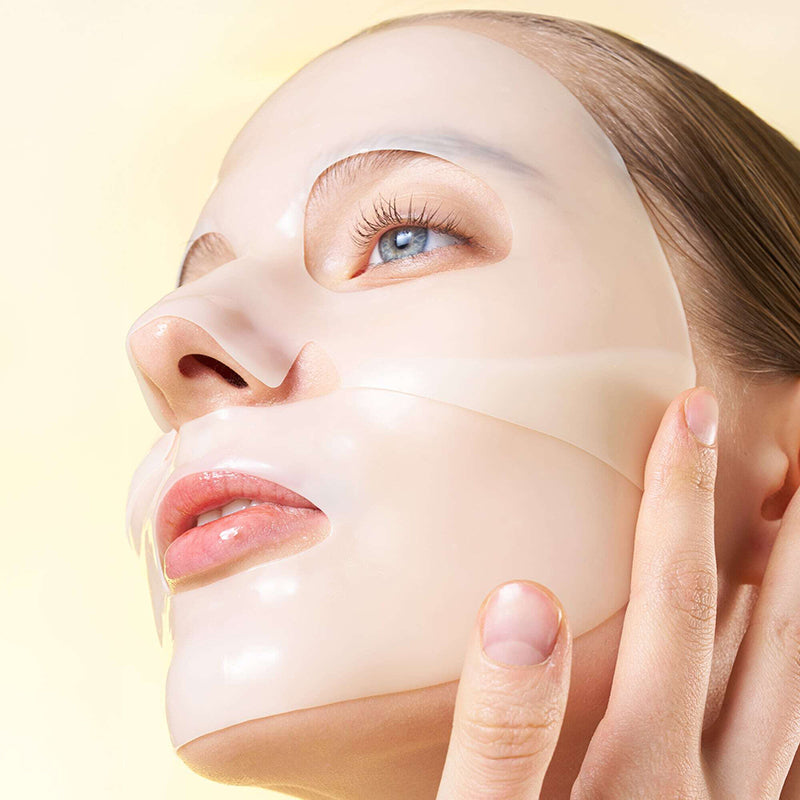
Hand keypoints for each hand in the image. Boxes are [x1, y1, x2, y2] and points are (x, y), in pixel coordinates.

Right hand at [435, 386, 799, 797]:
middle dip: (790, 532)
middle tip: (797, 448)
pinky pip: (775, 727)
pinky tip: (762, 636)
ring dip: (797, 590)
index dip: (679, 500)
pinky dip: (779, 659)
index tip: (689, 415)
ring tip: (797, 514)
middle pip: (778, 636)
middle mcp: (711, 787)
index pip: (674, 602)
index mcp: (644, 770)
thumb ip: (501, 729)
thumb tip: (521, 605)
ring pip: (791, 681)